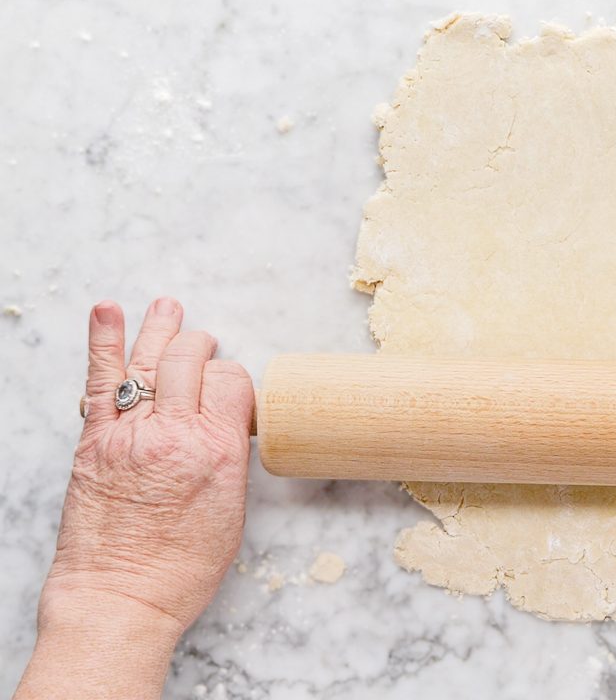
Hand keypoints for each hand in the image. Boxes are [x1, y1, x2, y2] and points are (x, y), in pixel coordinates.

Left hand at [17, 298, 253, 698]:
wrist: (120, 599)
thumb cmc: (180, 569)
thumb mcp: (230, 510)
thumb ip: (227, 457)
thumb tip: (223, 426)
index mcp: (219, 450)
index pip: (232, 381)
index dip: (232, 377)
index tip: (227, 386)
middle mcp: (176, 432)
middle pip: (192, 360)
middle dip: (200, 344)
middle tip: (203, 343)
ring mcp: (131, 433)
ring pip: (149, 359)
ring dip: (160, 327)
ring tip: (167, 305)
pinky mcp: (93, 442)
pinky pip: (99, 379)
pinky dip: (102, 340)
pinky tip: (106, 311)